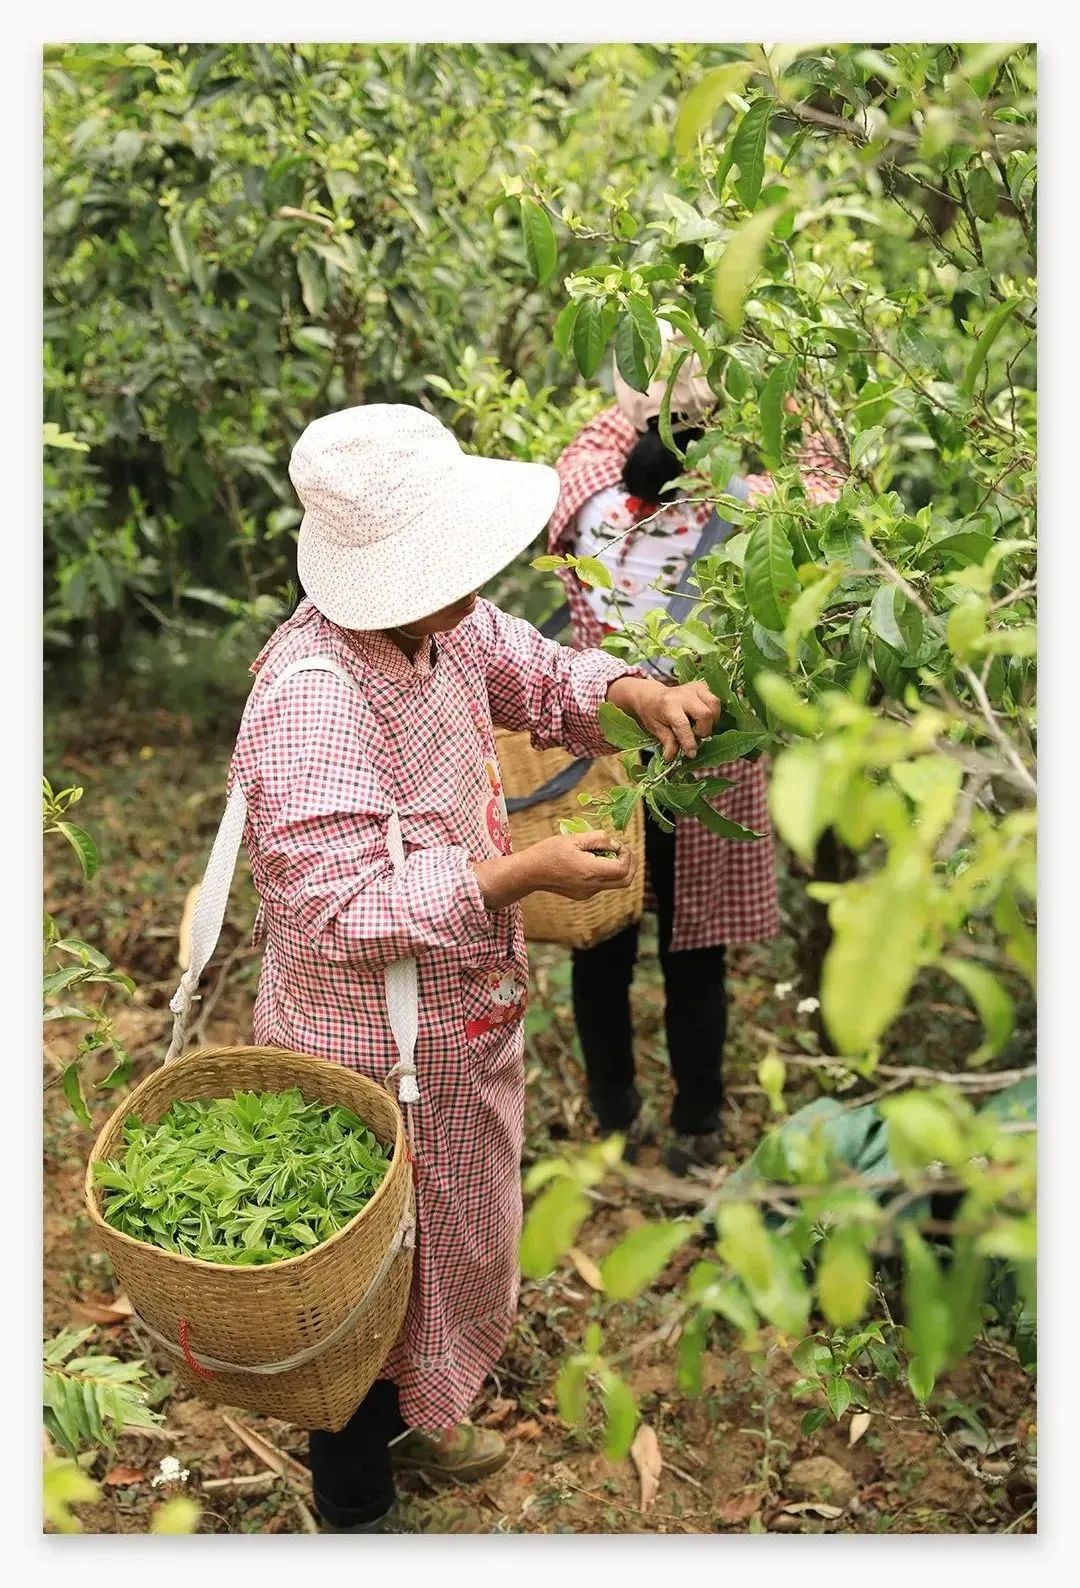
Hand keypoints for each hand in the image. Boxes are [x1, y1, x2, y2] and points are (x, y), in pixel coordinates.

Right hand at [471, 831, 634, 910]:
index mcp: (591, 871)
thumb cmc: (549, 852)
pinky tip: (592, 862)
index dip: (627, 854)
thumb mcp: (574, 838)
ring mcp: (587, 893)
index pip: (623, 868)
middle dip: (630, 865)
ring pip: (614, 884)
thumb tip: (615, 843)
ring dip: (617, 868)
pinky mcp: (582, 895)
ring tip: (605, 853)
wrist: (530, 872)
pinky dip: (605, 873)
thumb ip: (598, 839)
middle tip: (623, 851)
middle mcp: (592, 886)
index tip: (619, 844)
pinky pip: (602, 885)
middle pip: (625, 881)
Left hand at [606, 675, 722, 760]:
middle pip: (705, 713)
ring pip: (714, 704)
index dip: (689, 741)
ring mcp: (694, 688)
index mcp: (668, 705)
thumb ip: (667, 742)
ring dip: (711, 720)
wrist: (651, 696)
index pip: (682, 725)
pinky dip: (713, 711)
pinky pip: (714, 699)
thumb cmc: (653, 714)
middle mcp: (683, 694)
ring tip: (701, 727)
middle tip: (696, 736)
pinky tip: (704, 718)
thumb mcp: (655, 729)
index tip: (691, 754)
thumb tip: (672, 758)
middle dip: (704, 730)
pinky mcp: (702, 686)